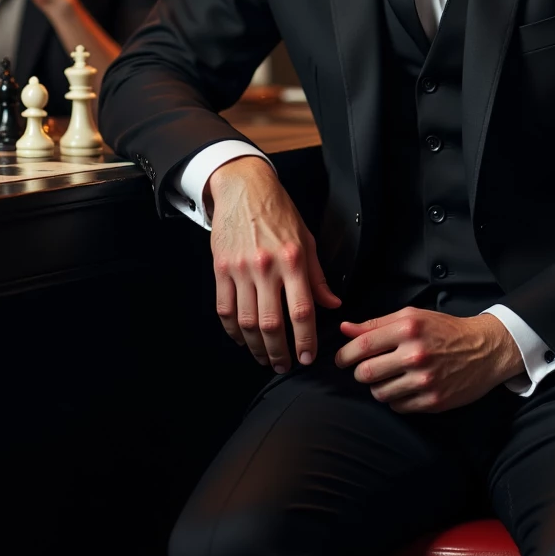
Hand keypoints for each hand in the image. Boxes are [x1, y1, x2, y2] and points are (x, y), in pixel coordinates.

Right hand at [208, 156, 340, 368]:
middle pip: (271, 323)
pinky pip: (225, 309)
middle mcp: (266, 267)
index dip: (305, 339)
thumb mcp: (307, 239)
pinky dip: (233, 330)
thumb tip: (333, 305)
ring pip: (247, 321)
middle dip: (279, 352)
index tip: (308, 356)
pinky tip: (242, 339)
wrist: (244, 189)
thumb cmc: (279, 213)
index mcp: (293, 260)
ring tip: (265, 358)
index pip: (302, 310)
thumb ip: (318, 276)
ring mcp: (240, 269)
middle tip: (285, 366)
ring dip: (256, 347)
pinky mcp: (221, 269)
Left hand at [335, 309, 523, 412]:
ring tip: (389, 377)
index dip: (344, 354)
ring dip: (378, 386)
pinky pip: (398, 406)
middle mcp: (416, 354)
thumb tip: (345, 328)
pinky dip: (396, 399)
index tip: (341, 359)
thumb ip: (377, 323)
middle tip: (365, 369)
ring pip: (379, 393)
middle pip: (365, 373)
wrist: (485, 350)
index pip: (362, 345)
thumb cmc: (446, 331)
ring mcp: (425, 381)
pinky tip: (406, 387)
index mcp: (408, 329)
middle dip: (359, 372)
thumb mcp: (413, 317)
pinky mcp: (433, 401)